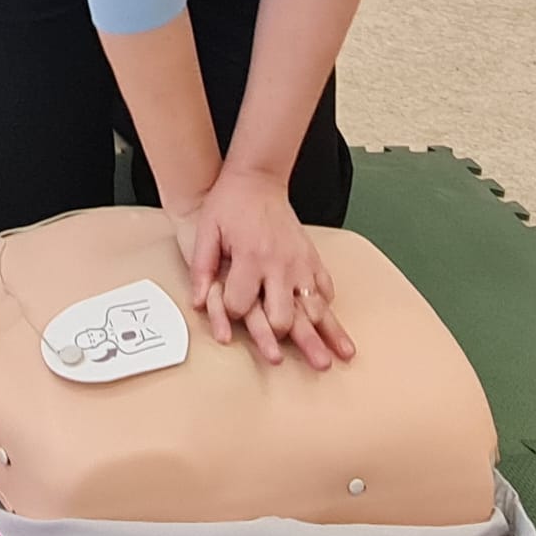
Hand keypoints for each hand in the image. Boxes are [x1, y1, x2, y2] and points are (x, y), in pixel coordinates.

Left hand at [167, 168, 354, 368]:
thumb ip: (201, 267)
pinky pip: (325, 288)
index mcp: (250, 258)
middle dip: (279, 335)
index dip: (231, 315)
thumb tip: (197, 303)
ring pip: (315, 308)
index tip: (229, 314)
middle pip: (283, 316)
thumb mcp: (206, 231)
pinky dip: (327, 307)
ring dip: (325, 334)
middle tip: (281, 355)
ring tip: (338, 357)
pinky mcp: (312, 257)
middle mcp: (279, 264)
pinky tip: (332, 324)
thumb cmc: (228, 204)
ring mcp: (300, 262)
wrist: (257, 178)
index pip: (241, 305)